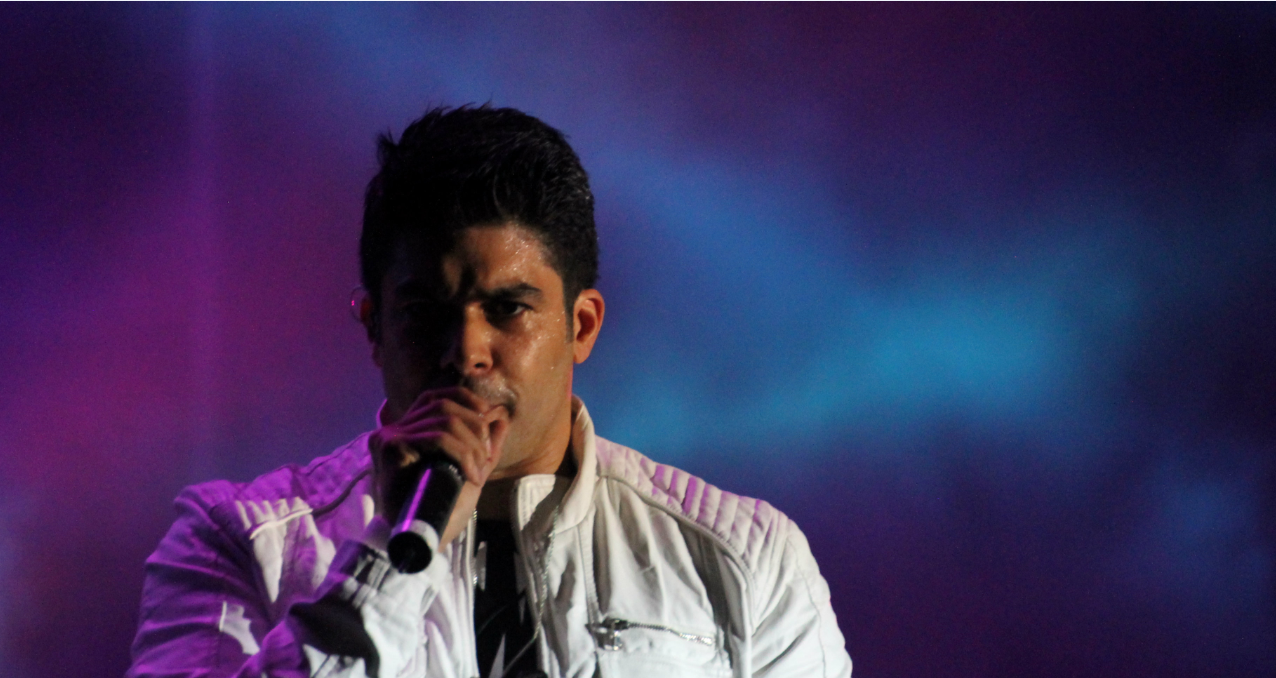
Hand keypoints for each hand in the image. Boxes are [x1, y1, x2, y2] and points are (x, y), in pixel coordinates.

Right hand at [369, 387, 509, 551]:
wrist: (420, 542)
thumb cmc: (440, 509)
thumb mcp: (468, 470)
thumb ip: (483, 445)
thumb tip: (501, 417)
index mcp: (409, 428)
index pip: (438, 396)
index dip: (466, 399)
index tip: (488, 418)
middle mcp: (394, 427)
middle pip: (444, 405)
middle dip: (475, 427)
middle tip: (486, 457)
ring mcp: (390, 436)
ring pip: (444, 421)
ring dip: (472, 445)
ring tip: (479, 469)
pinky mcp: (391, 448)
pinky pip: (438, 439)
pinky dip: (463, 454)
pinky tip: (471, 474)